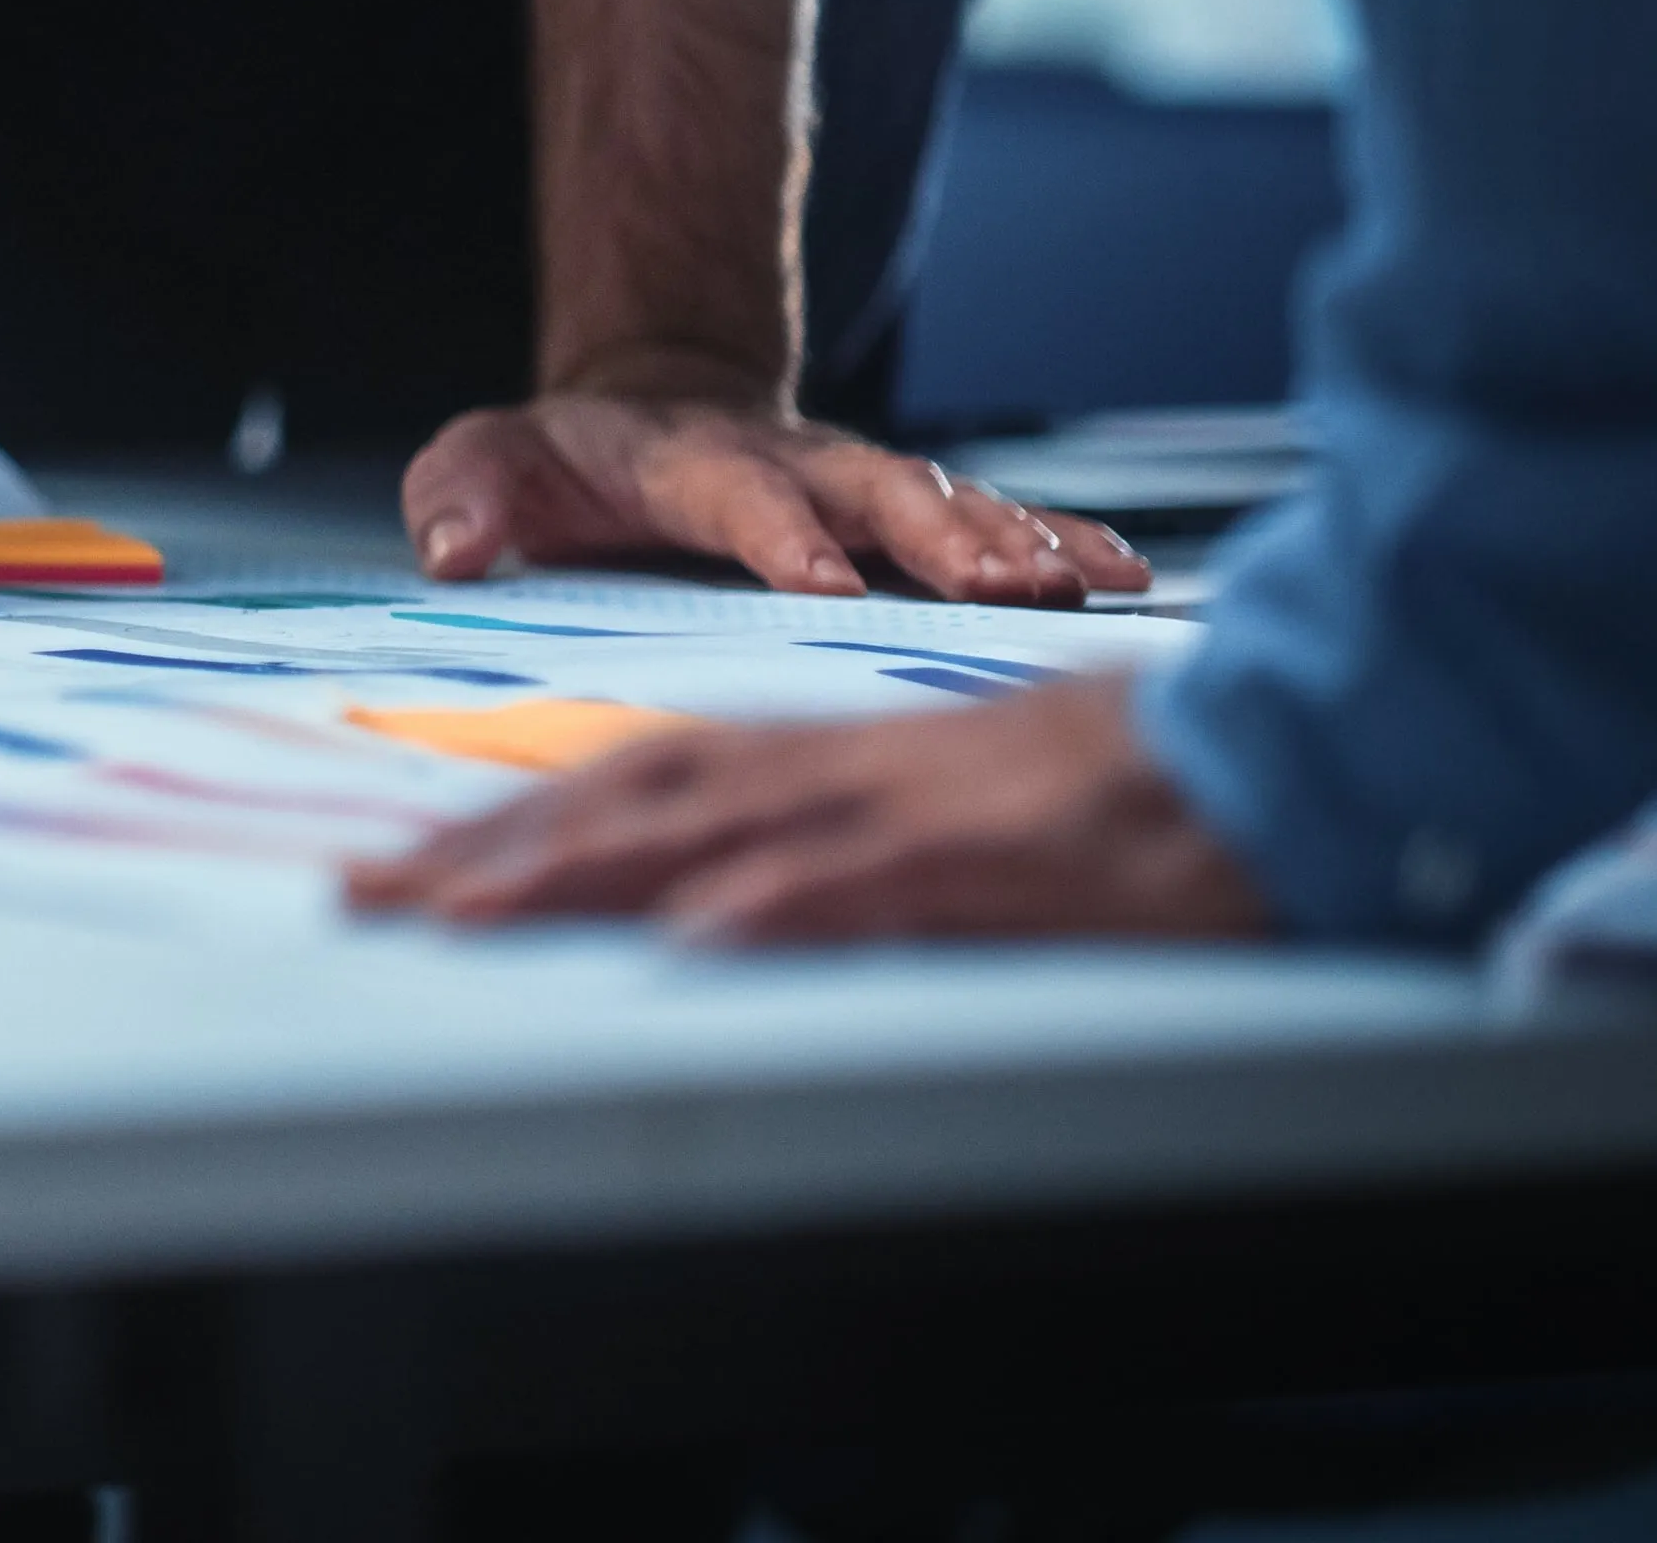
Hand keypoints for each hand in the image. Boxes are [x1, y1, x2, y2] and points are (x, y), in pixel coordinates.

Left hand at [342, 673, 1269, 942]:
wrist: (1285, 728)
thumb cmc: (1124, 785)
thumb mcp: (951, 806)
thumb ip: (837, 839)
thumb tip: (722, 898)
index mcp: (830, 753)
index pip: (635, 777)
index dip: (512, 821)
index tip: (406, 873)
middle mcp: (846, 764)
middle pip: (633, 789)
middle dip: (492, 846)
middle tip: (371, 894)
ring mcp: (916, 802)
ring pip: (718, 823)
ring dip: (584, 865)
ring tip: (467, 907)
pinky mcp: (997, 847)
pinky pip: (872, 873)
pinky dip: (779, 898)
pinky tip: (700, 927)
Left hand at [405, 389, 1148, 605]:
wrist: (636, 417)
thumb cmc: (555, 464)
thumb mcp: (484, 467)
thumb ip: (464, 500)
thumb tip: (452, 547)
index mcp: (688, 461)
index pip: (737, 496)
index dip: (781, 535)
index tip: (825, 583)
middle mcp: (793, 463)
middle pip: (876, 491)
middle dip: (941, 535)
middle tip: (1005, 586)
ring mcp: (858, 484)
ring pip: (951, 505)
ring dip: (1019, 542)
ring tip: (1087, 587)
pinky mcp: (905, 512)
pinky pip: (998, 520)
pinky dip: (1063, 540)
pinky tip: (1128, 576)